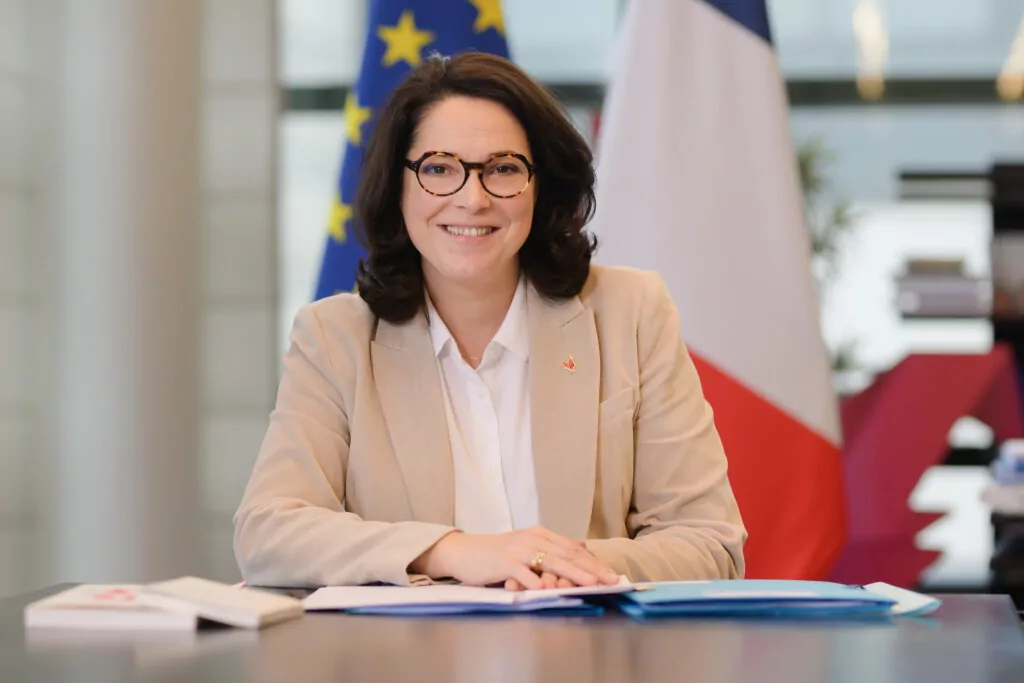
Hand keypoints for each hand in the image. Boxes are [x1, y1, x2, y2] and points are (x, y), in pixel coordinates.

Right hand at [411, 526, 618, 588]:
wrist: (464, 551)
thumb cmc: (497, 553)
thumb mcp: (528, 545)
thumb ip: (555, 546)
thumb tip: (583, 546)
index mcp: (540, 535)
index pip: (573, 550)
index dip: (594, 562)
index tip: (612, 575)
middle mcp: (532, 539)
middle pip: (567, 555)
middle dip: (591, 569)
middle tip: (611, 580)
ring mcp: (518, 550)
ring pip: (551, 562)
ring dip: (573, 574)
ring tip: (592, 584)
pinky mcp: (504, 562)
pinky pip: (525, 573)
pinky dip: (539, 582)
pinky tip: (552, 591)